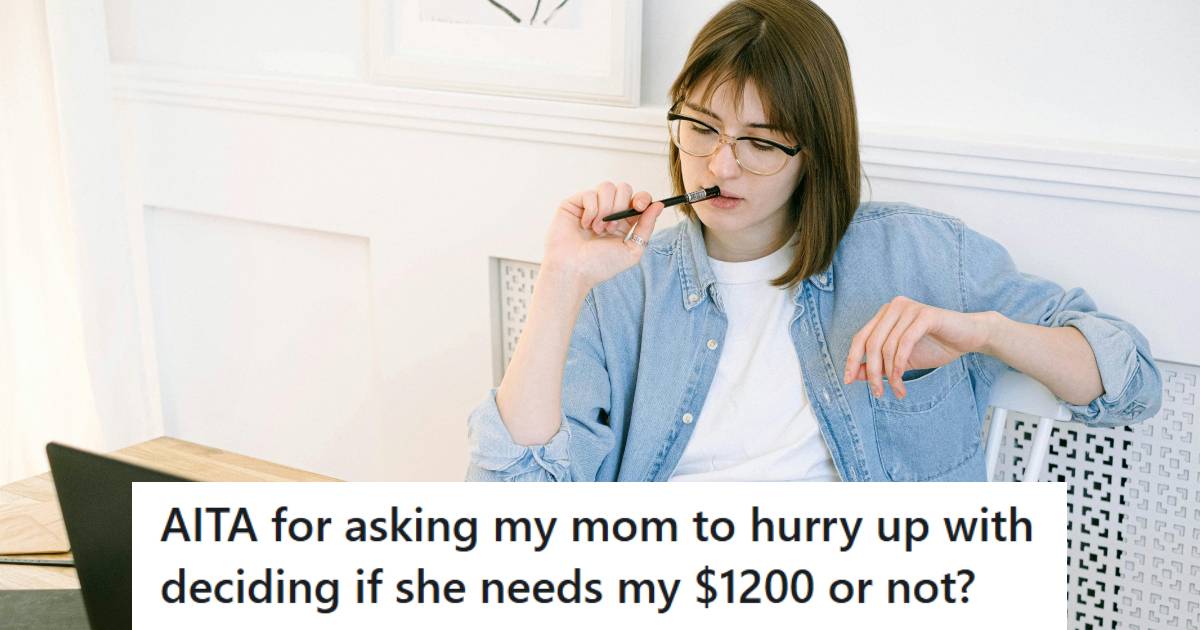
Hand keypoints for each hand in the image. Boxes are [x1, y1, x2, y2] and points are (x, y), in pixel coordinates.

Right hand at [543, 181, 664, 288]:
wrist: (573, 271)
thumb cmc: (600, 266)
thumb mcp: (632, 250)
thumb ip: (646, 227)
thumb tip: (659, 204)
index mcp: (623, 222)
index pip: (638, 199)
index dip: (642, 198)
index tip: (640, 206)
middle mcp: (607, 211)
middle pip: (624, 188)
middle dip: (620, 206)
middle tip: (611, 228)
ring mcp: (590, 206)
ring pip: (607, 187)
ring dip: (605, 210)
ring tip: (597, 229)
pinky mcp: (574, 203)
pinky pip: (589, 193)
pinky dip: (590, 211)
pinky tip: (584, 225)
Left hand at [842, 296, 994, 398]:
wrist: (970, 337)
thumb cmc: (936, 345)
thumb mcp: (901, 360)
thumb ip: (878, 365)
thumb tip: (855, 375)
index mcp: (884, 314)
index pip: (860, 338)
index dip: (852, 360)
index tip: (849, 381)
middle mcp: (893, 307)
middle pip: (871, 344)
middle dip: (872, 372)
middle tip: (878, 393)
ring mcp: (908, 309)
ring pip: (887, 346)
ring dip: (890, 374)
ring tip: (897, 390)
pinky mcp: (925, 315)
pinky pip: (904, 343)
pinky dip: (900, 364)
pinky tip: (902, 378)